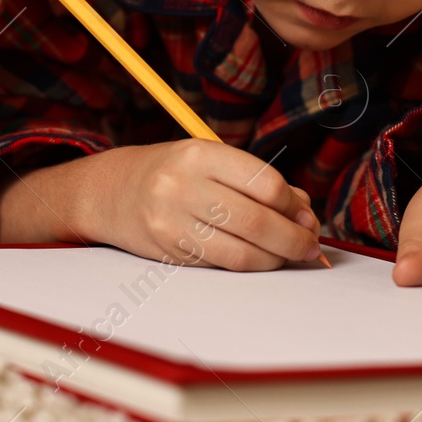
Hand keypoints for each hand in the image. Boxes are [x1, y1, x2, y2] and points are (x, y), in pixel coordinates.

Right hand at [83, 141, 324, 270]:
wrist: (110, 192)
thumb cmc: (171, 172)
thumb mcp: (209, 159)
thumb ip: (256, 181)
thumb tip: (304, 212)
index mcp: (199, 155)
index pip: (264, 183)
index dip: (293, 204)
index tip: (304, 214)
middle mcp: (182, 187)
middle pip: (257, 222)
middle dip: (294, 239)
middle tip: (311, 245)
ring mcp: (172, 223)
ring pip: (242, 254)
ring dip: (276, 259)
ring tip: (290, 255)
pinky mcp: (169, 254)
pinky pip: (222, 266)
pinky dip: (250, 266)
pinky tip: (260, 259)